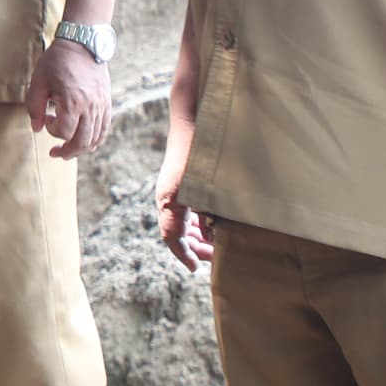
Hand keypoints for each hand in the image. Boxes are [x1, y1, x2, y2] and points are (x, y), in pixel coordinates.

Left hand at [23, 38, 111, 161]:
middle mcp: (90, 106)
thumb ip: (35, 107)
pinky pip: (105, 127)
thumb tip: (37, 129)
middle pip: (83, 141)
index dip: (53, 132)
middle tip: (55, 153)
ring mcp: (101, 105)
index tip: (47, 120)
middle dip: (68, 151)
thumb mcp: (38, 81)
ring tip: (69, 150)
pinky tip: (87, 142)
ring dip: (82, 148)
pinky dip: (97, 139)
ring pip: (96, 137)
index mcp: (72, 102)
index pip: (64, 132)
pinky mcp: (107, 101)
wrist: (83, 43)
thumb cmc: (57, 61)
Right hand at [154, 121, 212, 271]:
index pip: (171, 238)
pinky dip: (198, 221)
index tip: (197, 268)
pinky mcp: (183, 182)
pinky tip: (214, 223)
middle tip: (213, 258)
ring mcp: (175, 189)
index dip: (185, 255)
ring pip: (181, 222)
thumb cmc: (203, 151)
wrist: (195, 117)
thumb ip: (208, 215)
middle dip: (194, 249)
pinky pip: (186, 209)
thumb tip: (214, 239)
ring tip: (215, 245)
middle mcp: (169, 197)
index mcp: (171, 201)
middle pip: (176, 233)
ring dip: (197, 236)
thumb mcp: (206, 189)